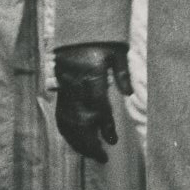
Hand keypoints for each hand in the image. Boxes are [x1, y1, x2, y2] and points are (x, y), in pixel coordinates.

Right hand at [52, 43, 129, 163]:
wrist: (75, 32)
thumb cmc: (99, 41)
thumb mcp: (116, 51)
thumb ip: (122, 72)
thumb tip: (128, 93)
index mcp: (90, 76)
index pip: (97, 106)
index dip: (104, 126)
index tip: (112, 141)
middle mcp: (75, 86)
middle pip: (79, 120)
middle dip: (89, 141)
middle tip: (102, 157)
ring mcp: (66, 89)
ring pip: (68, 120)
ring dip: (77, 140)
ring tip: (90, 154)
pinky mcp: (61, 91)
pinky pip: (61, 115)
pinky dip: (67, 131)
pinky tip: (75, 141)